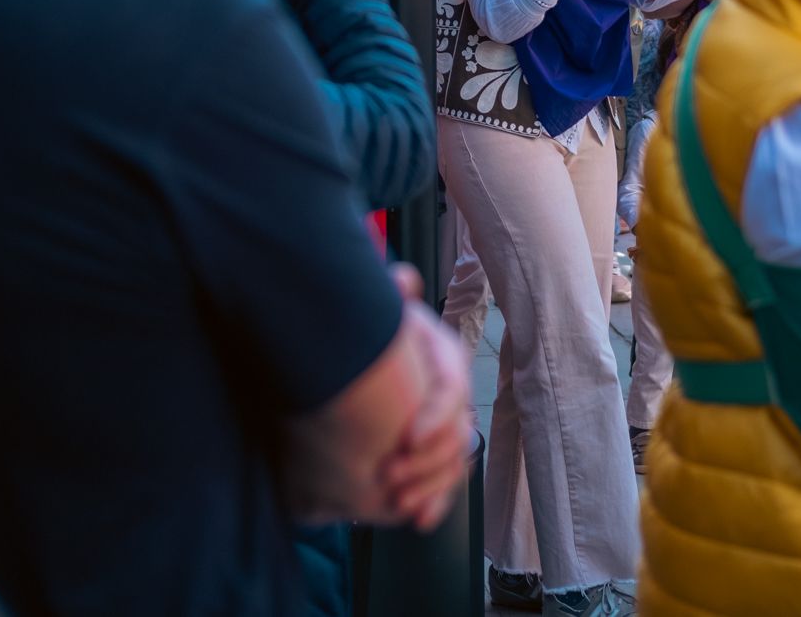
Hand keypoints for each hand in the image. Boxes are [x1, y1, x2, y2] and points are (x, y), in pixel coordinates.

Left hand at [376, 280, 471, 530]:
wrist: (343, 368)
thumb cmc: (364, 338)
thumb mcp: (376, 317)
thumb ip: (389, 301)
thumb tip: (402, 279)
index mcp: (441, 356)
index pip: (452, 385)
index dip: (436, 414)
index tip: (407, 438)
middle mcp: (449, 391)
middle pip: (457, 430)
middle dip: (429, 461)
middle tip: (389, 478)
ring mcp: (444, 425)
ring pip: (454, 461)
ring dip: (431, 488)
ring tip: (400, 505)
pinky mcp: (432, 454)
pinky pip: (444, 482)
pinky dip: (434, 503)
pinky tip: (418, 521)